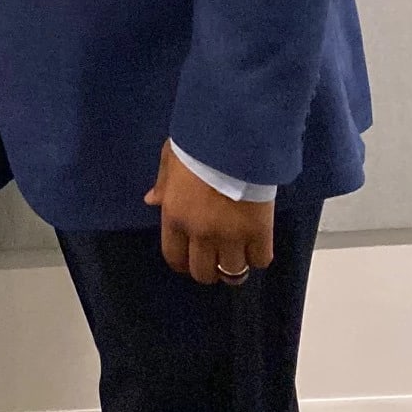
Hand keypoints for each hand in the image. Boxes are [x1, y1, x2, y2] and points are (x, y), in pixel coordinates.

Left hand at [144, 142, 274, 284]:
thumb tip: (152, 201)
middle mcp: (200, 233)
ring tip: (238, 254)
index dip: (183, 263)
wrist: (234, 137)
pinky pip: (260, 260)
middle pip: (204, 273)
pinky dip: (258, 255)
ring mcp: (230, 236)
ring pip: (233, 272)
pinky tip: (256, 243)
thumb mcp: (170, 159)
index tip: (191, 260)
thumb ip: (163, 184)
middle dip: (209, 268)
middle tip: (216, 257)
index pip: (174, 258)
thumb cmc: (198, 144)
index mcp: (174, 216)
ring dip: (234, 265)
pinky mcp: (259, 233)